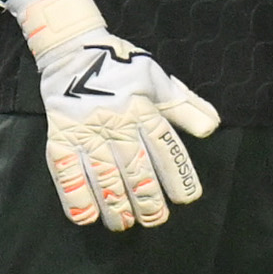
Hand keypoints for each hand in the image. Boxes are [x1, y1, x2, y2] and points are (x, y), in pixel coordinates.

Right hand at [10, 0, 218, 229]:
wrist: (73, 49)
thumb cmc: (122, 67)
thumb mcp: (159, 80)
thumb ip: (186, 106)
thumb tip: (212, 128)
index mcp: (143, 109)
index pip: (165, 147)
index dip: (177, 174)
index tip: (188, 199)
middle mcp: (117, 123)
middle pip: (135, 167)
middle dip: (147, 198)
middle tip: (155, 220)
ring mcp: (86, 131)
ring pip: (103, 175)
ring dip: (115, 204)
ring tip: (125, 224)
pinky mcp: (60, 136)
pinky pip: (66, 172)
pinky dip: (75, 197)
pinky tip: (87, 217)